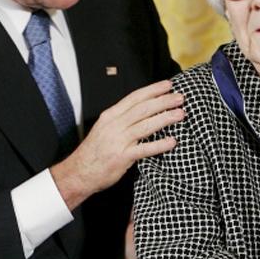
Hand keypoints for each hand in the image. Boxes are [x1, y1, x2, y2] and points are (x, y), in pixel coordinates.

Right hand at [51, 80, 184, 209]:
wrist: (78, 173)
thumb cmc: (95, 151)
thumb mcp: (105, 128)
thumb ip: (122, 118)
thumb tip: (145, 109)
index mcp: (111, 115)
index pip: (135, 98)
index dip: (153, 90)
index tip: (168, 85)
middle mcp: (114, 125)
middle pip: (143, 108)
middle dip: (164, 101)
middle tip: (180, 98)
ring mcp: (118, 141)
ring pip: (146, 125)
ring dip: (165, 118)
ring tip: (180, 114)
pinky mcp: (122, 157)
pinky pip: (144, 149)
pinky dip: (160, 145)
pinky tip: (173, 141)